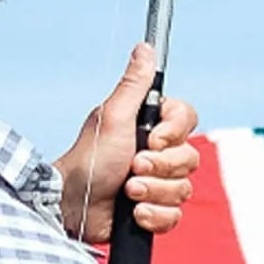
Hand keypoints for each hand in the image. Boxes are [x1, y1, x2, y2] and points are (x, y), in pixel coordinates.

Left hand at [54, 43, 200, 250]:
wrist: (74, 204)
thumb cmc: (90, 158)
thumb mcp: (114, 116)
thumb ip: (134, 83)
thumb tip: (144, 47)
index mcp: (151, 125)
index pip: (188, 119)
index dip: (174, 132)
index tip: (152, 138)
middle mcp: (158, 152)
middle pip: (189, 158)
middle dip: (159, 167)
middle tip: (132, 167)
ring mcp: (157, 183)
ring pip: (182, 189)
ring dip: (153, 192)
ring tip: (126, 191)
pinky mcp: (154, 210)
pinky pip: (174, 216)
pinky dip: (153, 216)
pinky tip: (133, 213)